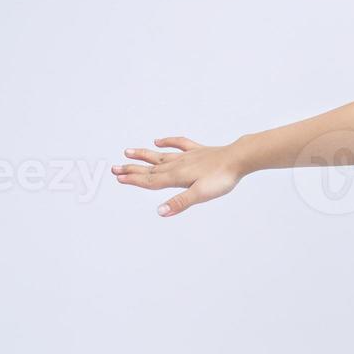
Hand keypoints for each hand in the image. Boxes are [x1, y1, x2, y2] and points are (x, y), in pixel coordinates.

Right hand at [111, 137, 245, 215]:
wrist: (239, 158)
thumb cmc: (222, 177)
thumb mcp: (200, 194)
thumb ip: (179, 202)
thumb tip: (160, 211)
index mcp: (176, 176)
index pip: (150, 180)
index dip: (134, 180)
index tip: (118, 178)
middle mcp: (178, 164)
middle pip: (151, 168)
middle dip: (132, 169)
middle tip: (114, 168)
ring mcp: (187, 156)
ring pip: (160, 156)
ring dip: (144, 155)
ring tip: (128, 152)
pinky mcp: (198, 151)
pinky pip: (179, 144)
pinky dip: (168, 142)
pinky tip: (159, 141)